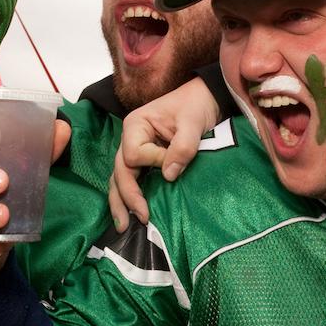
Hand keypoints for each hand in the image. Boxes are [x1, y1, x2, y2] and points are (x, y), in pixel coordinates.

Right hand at [109, 77, 220, 230]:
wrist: (205, 99)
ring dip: (121, 202)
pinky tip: (131, 215)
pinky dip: (130, 196)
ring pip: (120, 179)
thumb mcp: (192, 122)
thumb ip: (182, 147)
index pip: (134, 155)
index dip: (152, 162)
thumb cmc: (196, 105)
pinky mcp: (145, 160)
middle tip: (140, 219)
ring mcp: (135, 150)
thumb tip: (169, 176)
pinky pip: (133, 179)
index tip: (173, 162)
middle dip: (127, 197)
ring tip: (123, 226)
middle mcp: (130, 139)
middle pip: (120, 171)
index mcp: (135, 126)